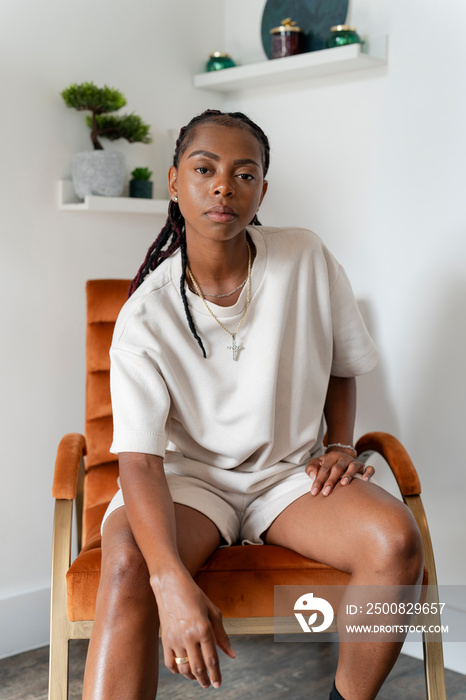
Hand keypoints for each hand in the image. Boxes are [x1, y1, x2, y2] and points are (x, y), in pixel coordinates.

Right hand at [152, 569, 234, 688]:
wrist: (171, 585)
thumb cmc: (195, 596)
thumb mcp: (213, 611)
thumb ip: (222, 635)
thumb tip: (231, 655)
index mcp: (203, 628)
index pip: (212, 659)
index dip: (216, 675)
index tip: (218, 684)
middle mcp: (189, 636)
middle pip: (198, 669)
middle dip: (205, 680)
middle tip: (208, 684)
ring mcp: (175, 639)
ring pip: (184, 669)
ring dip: (192, 677)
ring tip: (198, 677)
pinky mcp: (164, 640)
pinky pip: (170, 663)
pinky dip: (177, 670)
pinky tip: (183, 669)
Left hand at [305, 449, 374, 495]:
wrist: (341, 457)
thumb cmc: (328, 465)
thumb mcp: (317, 463)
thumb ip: (311, 468)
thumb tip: (312, 475)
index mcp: (331, 457)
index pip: (323, 469)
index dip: (318, 480)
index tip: (314, 492)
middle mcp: (343, 458)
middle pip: (337, 469)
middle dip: (330, 481)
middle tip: (326, 492)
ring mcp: (354, 462)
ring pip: (352, 467)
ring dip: (348, 475)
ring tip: (343, 484)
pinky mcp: (364, 467)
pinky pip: (369, 469)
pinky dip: (368, 473)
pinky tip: (365, 480)